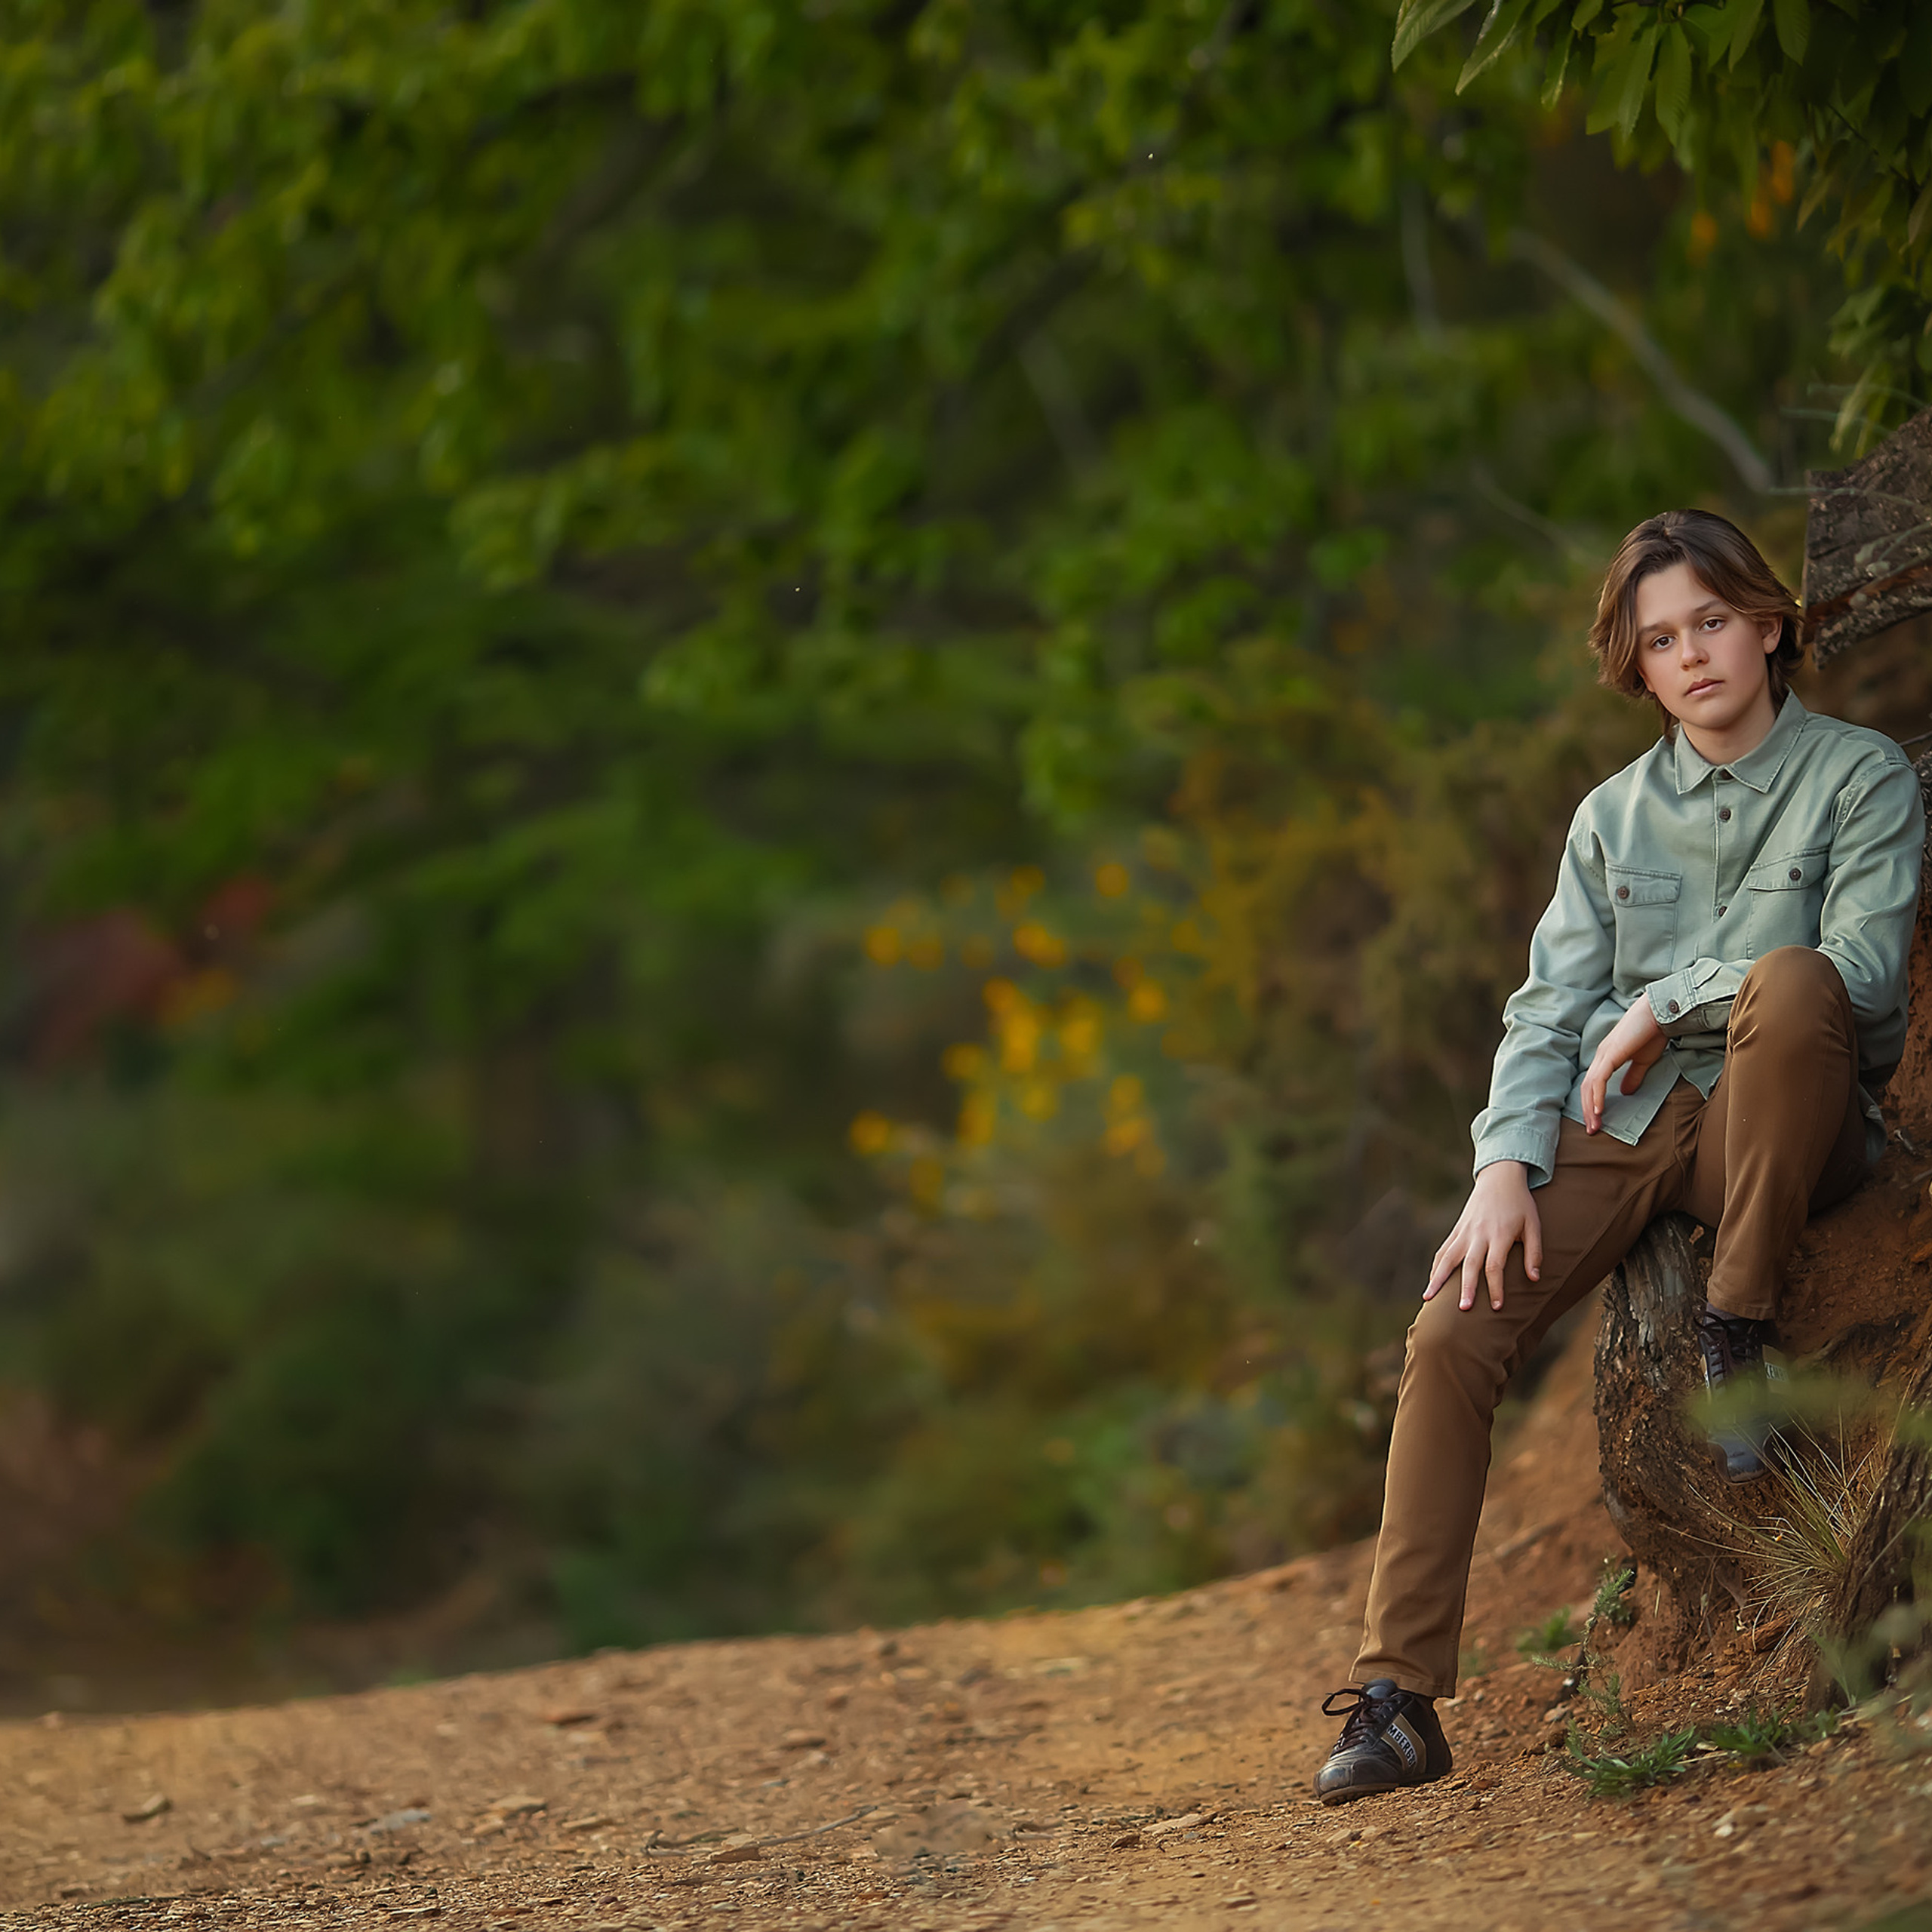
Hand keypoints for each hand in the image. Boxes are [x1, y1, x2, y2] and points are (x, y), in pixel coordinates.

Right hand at [1424, 1160, 1540, 1312]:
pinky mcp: (1457, 1229)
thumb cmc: (1520, 1204)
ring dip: (1438, 1279)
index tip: (1497, 1308)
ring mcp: (1464, 1231)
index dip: (1496, 1287)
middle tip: (1463, 1309)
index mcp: (1499, 1234)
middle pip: (1469, 1264)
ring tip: (1428, 1298)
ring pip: (1448, 1258)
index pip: (1495, 1266)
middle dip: (1466, 1287)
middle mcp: (1478, 1234)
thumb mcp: (1533, 1225)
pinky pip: (1443, 1250)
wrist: (1499, 1177)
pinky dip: (1436, 1267)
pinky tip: (1431, 1282)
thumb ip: (1534, 1252)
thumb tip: (1534, 1279)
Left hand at [1579, 998, 1665, 1133]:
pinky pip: (1599, 1079)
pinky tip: (1599, 1110)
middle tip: (1592, 1130)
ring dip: (1591, 1108)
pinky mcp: (1611, 1054)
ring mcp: (1604, 1054)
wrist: (1659, 1013)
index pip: (1593, 1085)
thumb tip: (1626, 1092)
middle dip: (1588, 1111)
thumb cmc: (1652, 1033)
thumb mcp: (1642, 1061)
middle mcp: (1600, 1057)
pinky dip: (1598, 1096)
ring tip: (1595, 1126)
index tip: (1597, 1121)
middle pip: (1587, 1088)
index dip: (1592, 1104)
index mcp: (1606, 1058)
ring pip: (1590, 1086)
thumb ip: (1633, 1076)